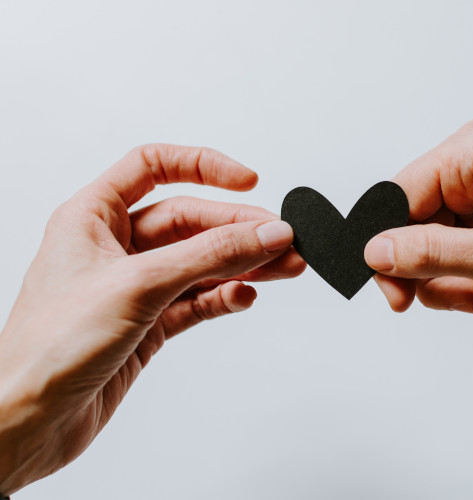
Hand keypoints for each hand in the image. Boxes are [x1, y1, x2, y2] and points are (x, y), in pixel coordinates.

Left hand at [0, 145, 304, 493]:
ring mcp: (135, 287)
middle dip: (240, 229)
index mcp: (93, 217)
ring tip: (284, 267)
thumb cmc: (48, 348)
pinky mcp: (149, 324)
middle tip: (283, 240)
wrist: (28, 421)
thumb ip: (210, 256)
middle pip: (191, 220)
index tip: (247, 181)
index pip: (154, 166)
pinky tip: (243, 297)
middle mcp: (114, 247)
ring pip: (201, 262)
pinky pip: (198, 300)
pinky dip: (224, 297)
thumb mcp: (139, 285)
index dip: (203, 167)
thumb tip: (265, 232)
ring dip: (243, 264)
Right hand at [364, 119, 472, 312]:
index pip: (393, 202)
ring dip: (461, 278)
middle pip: (413, 226)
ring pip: (437, 242)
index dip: (389, 254)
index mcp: (468, 155)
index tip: (400, 300)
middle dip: (437, 273)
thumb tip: (374, 252)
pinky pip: (462, 243)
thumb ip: (433, 255)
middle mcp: (471, 160)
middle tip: (472, 298)